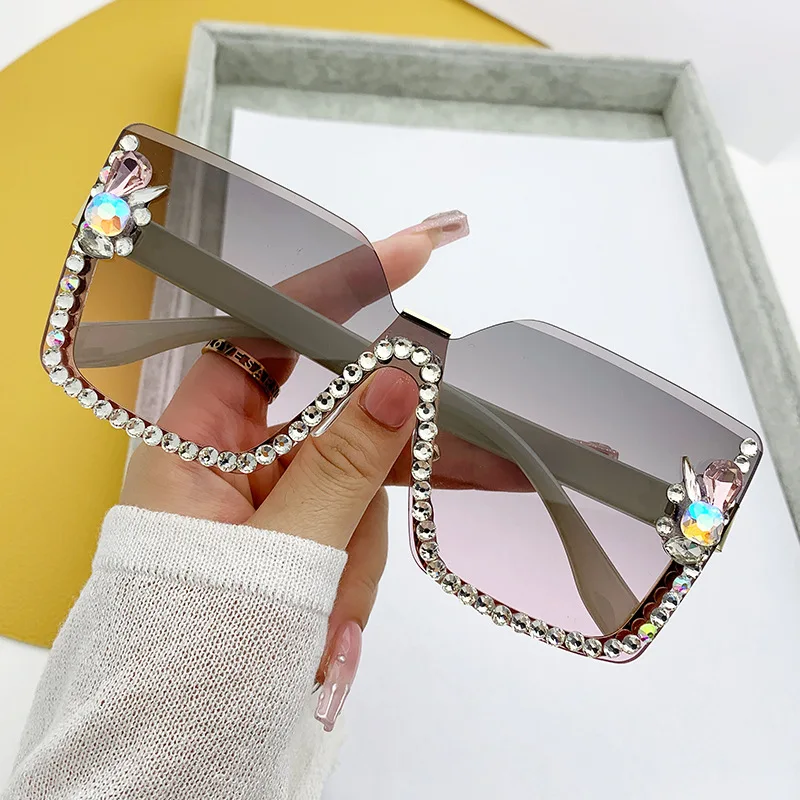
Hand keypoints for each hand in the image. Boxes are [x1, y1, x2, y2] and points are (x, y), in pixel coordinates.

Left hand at [120, 219, 457, 730]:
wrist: (176, 752)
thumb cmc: (191, 654)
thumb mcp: (278, 556)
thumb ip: (344, 464)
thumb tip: (396, 381)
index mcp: (196, 440)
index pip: (272, 332)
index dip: (344, 286)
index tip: (415, 248)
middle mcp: (234, 458)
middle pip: (339, 421)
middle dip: (371, 476)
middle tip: (379, 507)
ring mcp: (275, 498)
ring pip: (363, 485)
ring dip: (352, 559)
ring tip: (318, 624)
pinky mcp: (303, 536)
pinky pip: (359, 531)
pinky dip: (353, 581)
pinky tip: (324, 634)